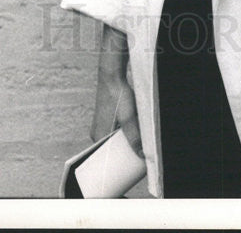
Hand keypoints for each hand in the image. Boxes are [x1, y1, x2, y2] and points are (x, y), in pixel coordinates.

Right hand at [91, 24, 143, 156]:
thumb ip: (134, 136)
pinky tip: (137, 131)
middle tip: (139, 156)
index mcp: (97, 137)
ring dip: (128, 141)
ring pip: (118, 138)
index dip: (119, 163)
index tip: (130, 167)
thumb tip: (143, 154)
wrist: (113, 73)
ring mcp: (104, 123)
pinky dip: (128, 132)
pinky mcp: (110, 115)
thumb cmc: (116, 94)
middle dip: (126, 152)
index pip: (107, 158)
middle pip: (114, 149)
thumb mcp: (128, 118)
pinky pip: (119, 129)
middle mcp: (99, 131)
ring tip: (140, 144)